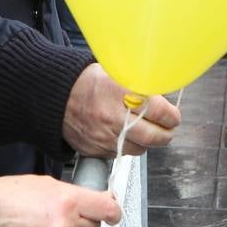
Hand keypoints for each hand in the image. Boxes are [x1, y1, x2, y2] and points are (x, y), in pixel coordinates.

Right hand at [0, 174, 121, 226]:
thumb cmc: (5, 197)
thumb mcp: (42, 182)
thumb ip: (68, 192)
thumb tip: (85, 199)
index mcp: (67, 201)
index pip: (107, 208)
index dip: (113, 210)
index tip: (112, 211)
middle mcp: (65, 225)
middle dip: (84, 220)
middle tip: (65, 213)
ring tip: (46, 224)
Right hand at [62, 64, 180, 156]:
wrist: (54, 97)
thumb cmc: (84, 82)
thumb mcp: (113, 72)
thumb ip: (137, 84)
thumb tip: (160, 95)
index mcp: (120, 94)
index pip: (160, 112)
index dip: (171, 115)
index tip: (173, 115)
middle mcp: (114, 118)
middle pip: (155, 137)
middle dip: (166, 133)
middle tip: (167, 128)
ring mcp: (105, 137)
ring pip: (140, 149)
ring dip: (147, 142)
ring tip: (145, 131)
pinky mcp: (97, 151)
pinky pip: (121, 154)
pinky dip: (127, 146)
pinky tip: (124, 135)